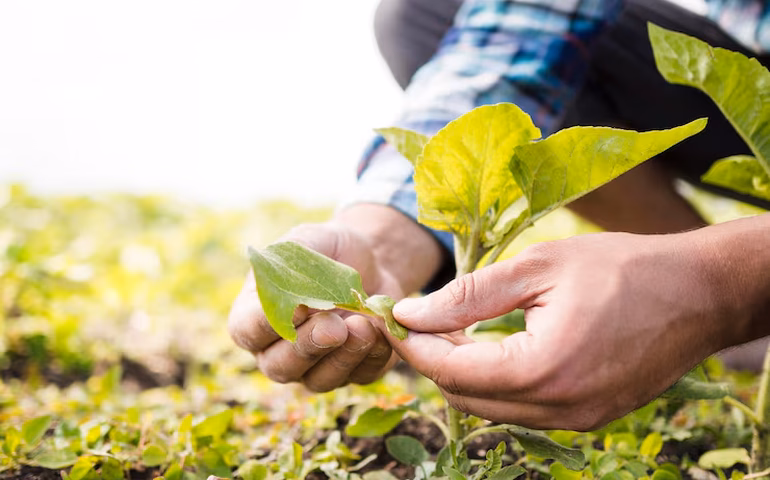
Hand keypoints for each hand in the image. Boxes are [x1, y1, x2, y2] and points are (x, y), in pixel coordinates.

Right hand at [229, 222, 402, 391]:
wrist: (372, 260)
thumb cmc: (328, 250)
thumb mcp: (307, 241)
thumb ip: (291, 264)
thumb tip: (294, 300)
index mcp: (256, 315)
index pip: (247, 331)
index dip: (266, 325)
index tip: (295, 308)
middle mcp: (279, 349)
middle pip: (280, 366)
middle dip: (308, 346)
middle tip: (334, 326)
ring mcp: (315, 366)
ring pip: (319, 380)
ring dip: (342, 357)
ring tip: (363, 326)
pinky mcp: (354, 371)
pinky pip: (360, 376)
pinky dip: (372, 356)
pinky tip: (380, 330)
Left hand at [387, 230, 743, 430]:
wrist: (699, 293)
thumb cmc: (622, 268)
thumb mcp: (538, 268)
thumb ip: (468, 295)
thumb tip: (410, 313)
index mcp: (542, 369)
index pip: (451, 371)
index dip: (414, 344)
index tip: (392, 316)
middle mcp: (558, 408)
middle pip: (464, 398)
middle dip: (433, 360)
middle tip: (417, 320)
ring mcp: (576, 420)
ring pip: (491, 408)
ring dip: (463, 373)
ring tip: (452, 328)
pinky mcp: (588, 418)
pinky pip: (522, 409)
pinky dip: (497, 382)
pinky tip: (493, 346)